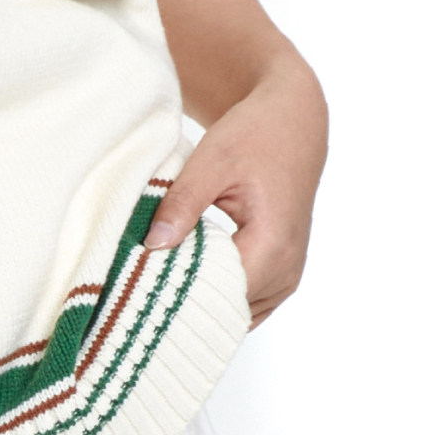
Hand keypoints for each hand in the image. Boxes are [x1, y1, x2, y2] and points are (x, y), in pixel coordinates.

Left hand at [144, 48, 327, 317]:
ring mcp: (289, 277)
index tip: (141, 283)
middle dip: (185, 299)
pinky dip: (219, 295)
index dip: (177, 292)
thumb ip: (183, 204)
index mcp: (273, 243)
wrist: (294, 123)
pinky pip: (247, 303)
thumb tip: (152, 244)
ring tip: (163, 280)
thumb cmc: (256, 136)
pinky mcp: (284, 275)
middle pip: (227, 307)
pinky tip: (188, 279)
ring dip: (202, 299)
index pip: (218, 292)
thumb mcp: (212, 162)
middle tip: (143, 286)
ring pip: (236, 311)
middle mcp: (288, 269)